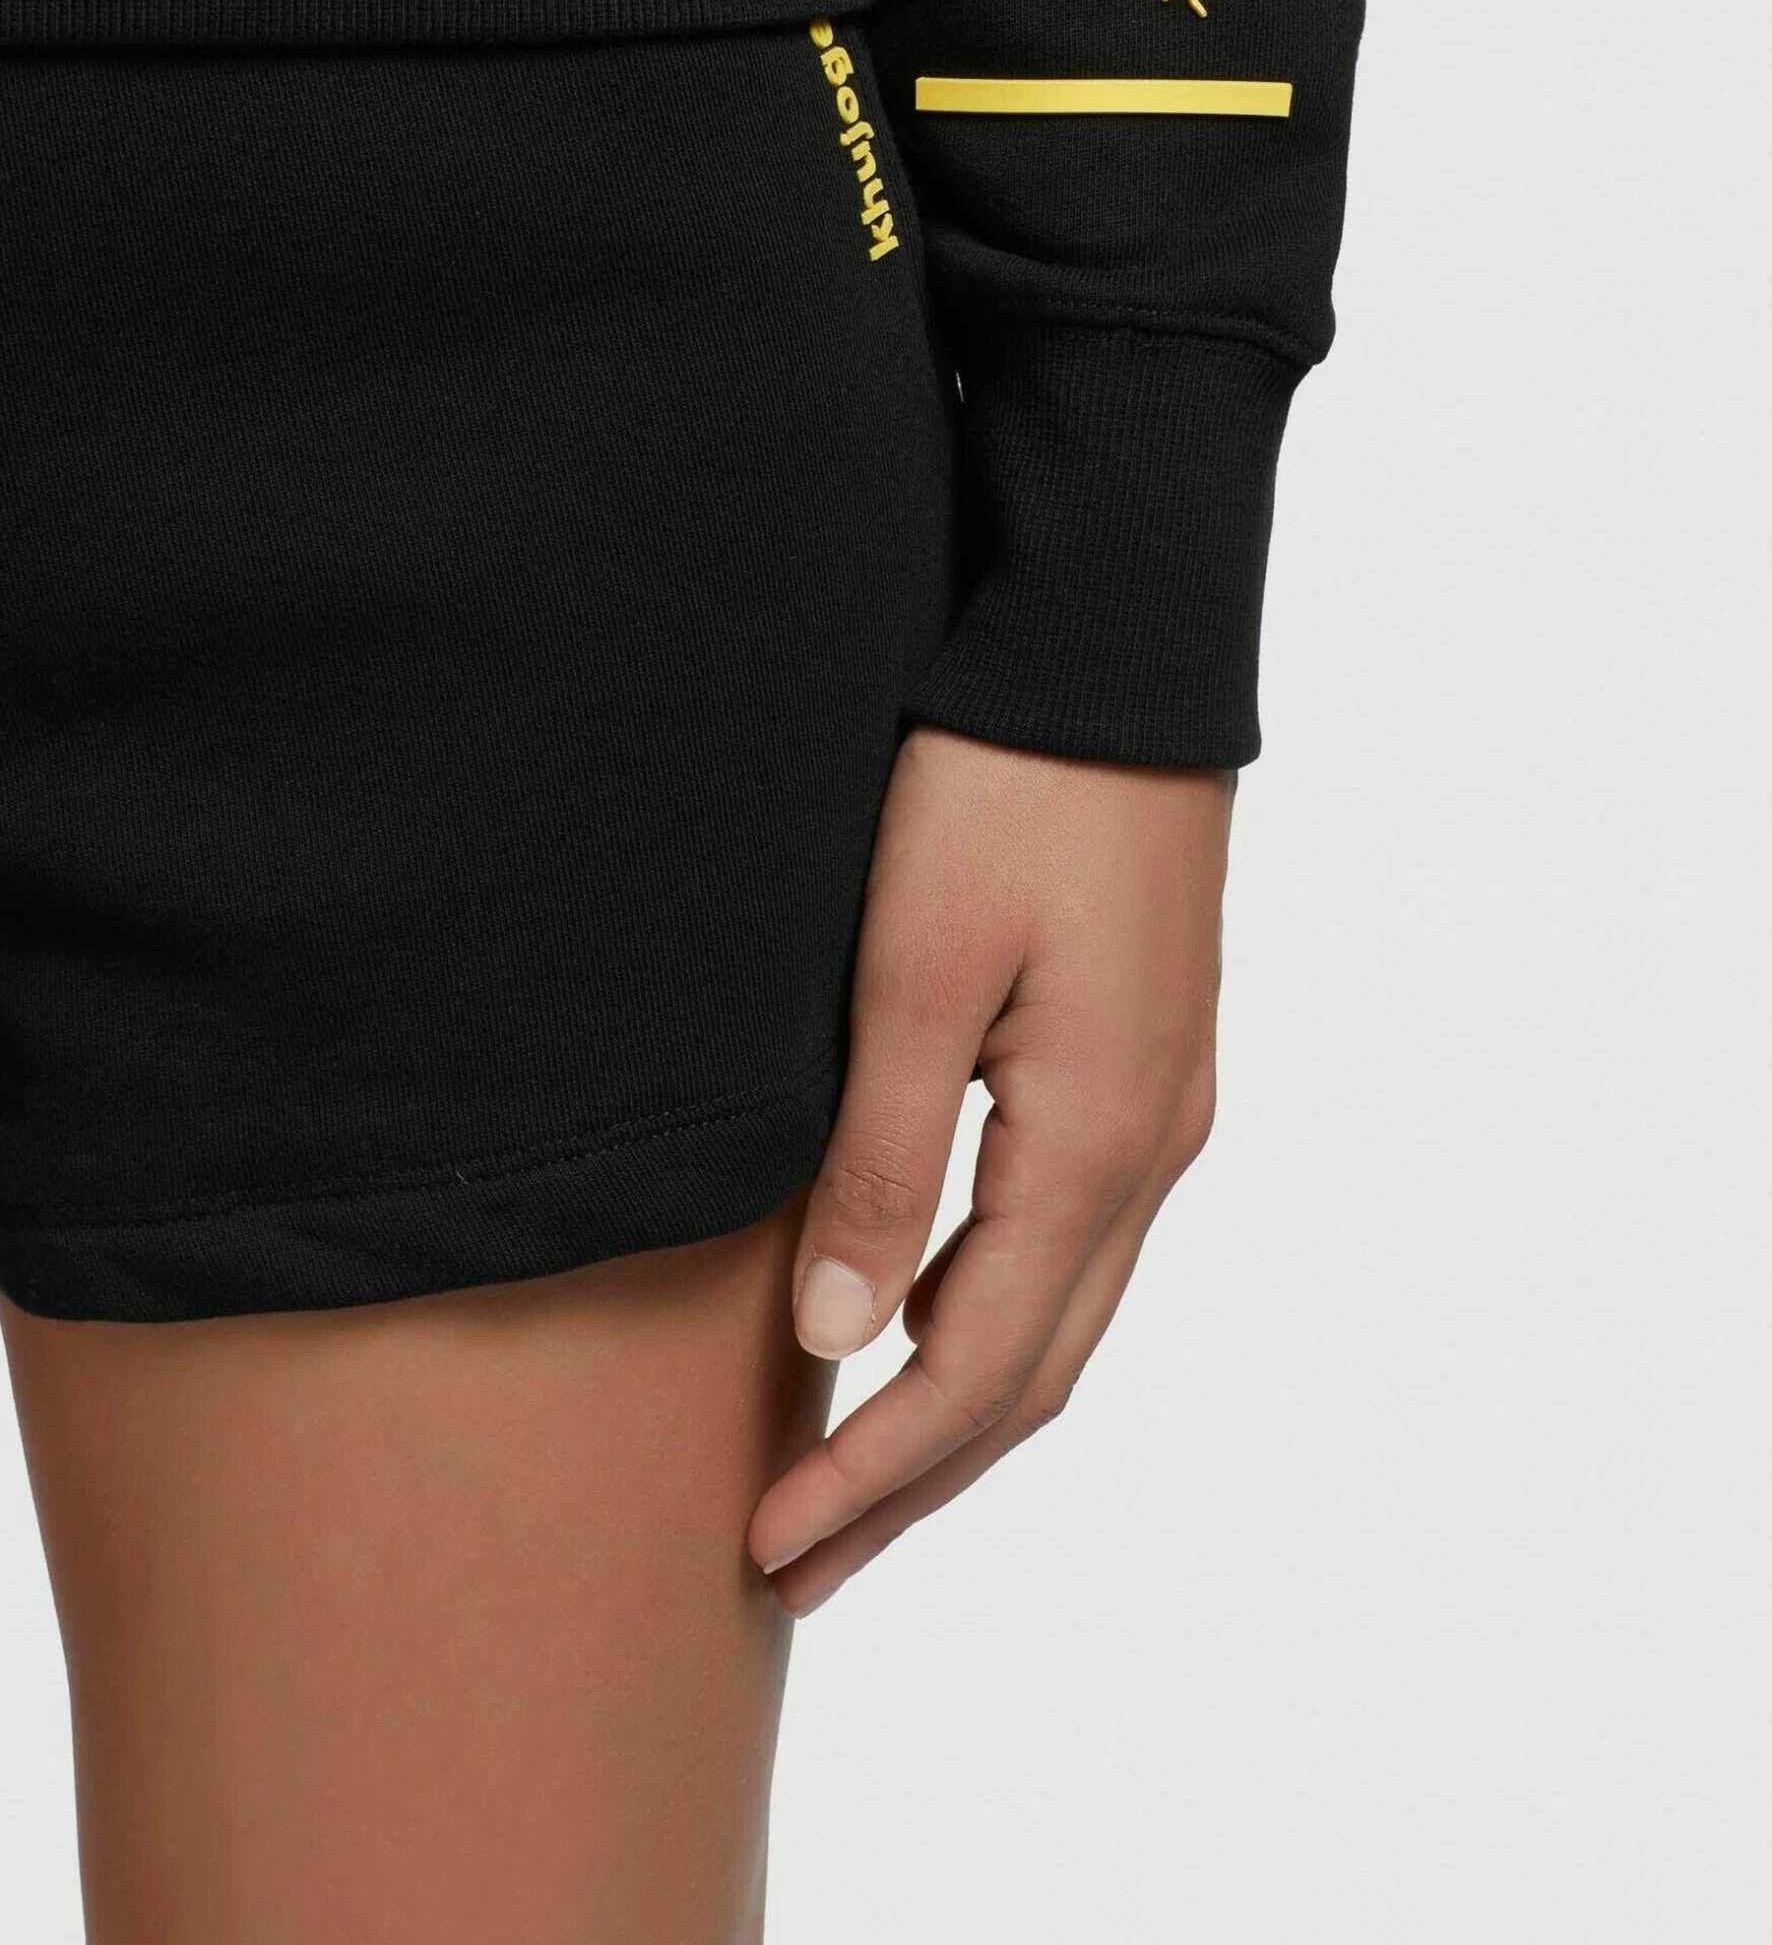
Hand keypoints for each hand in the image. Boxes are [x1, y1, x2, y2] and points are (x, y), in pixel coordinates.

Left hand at [747, 724, 1232, 1613]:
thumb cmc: (1000, 790)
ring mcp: (1160, 1104)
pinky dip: (992, 1315)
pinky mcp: (1143, 1058)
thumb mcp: (915, 974)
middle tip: (800, 1566)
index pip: (979, 1370)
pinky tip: (918, 1313)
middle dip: (916, 1482)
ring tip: (852, 1474)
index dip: (875, 1473)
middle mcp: (1151, 1147)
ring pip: (1062, 1315)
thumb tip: (838, 1340)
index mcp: (1095, 1141)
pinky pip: (1073, 1240)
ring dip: (956, 1410)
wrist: (1113, 653)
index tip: (770, 1545)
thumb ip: (880, 1163)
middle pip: (1033, 1373)